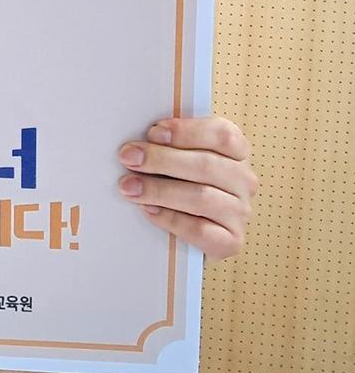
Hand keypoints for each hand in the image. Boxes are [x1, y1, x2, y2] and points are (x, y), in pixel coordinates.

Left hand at [117, 116, 257, 260]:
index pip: (222, 135)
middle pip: (206, 165)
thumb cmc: (179, 179)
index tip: (153, 132)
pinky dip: (170, 218)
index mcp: (236, 151)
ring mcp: (240, 212)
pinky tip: (148, 210)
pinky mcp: (231, 241)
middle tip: (128, 157)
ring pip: (201, 197)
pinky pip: (200, 230)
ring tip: (129, 186)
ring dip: (159, 190)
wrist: (188, 227)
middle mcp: (243, 180)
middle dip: (161, 160)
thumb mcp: (178, 154)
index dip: (187, 132)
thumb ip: (167, 142)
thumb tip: (138, 141)